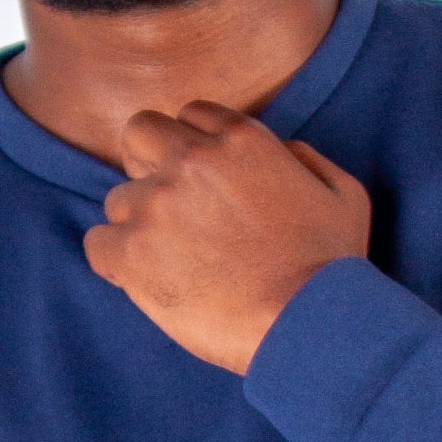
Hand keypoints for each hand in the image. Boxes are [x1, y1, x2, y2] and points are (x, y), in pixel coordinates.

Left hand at [83, 101, 370, 371]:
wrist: (307, 326)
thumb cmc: (332, 269)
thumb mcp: (344, 194)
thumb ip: (305, 159)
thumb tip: (282, 151)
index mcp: (240, 139)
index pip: (191, 115)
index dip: (193, 147)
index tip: (201, 181)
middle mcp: (191, 161)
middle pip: (139, 133)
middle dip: (147, 161)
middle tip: (167, 206)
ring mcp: (156, 205)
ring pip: (118, 198)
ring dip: (137, 224)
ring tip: (170, 262)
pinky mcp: (132, 254)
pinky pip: (97, 243)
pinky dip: (113, 261)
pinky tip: (141, 281)